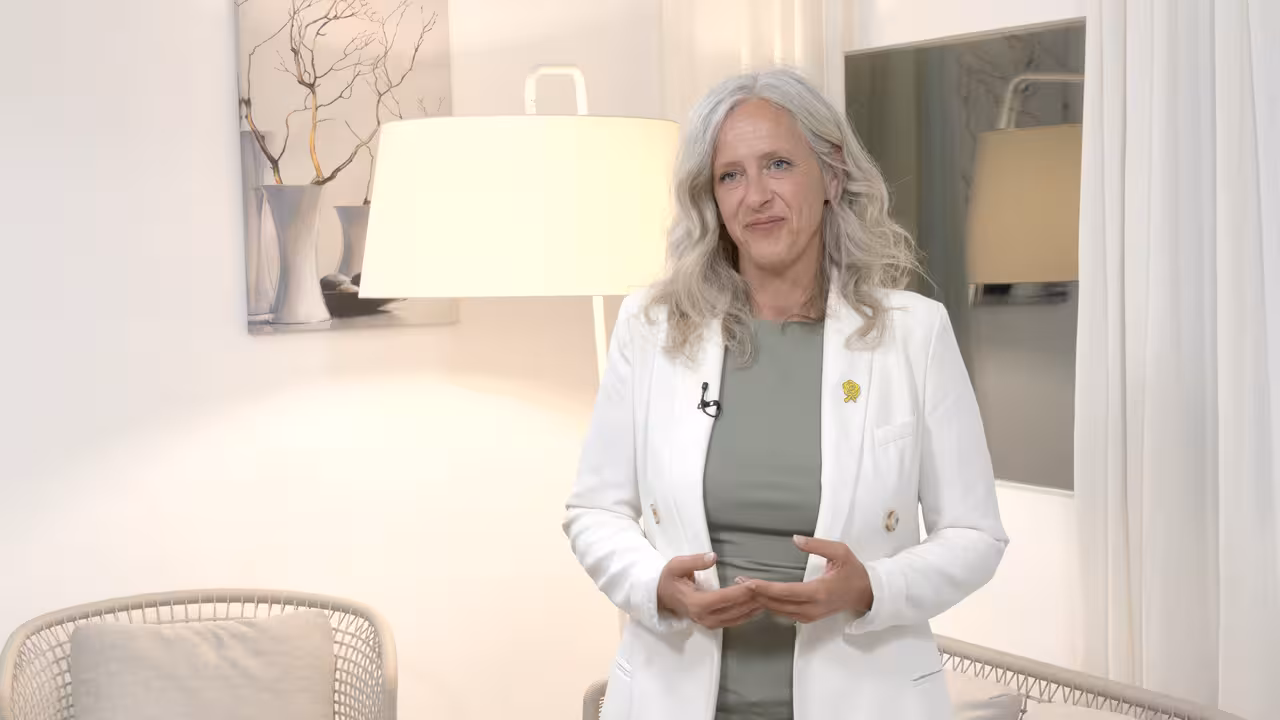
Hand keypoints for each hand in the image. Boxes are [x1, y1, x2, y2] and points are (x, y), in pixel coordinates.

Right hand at [657, 552, 762, 628]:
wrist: (661, 596)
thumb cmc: (669, 579)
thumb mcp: (677, 565)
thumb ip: (695, 561)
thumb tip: (713, 556)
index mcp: (696, 604)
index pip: (723, 598)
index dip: (740, 592)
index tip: (754, 584)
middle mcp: (705, 617)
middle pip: (734, 610)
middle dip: (752, 599)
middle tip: (767, 588)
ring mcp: (709, 623)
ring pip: (737, 617)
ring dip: (753, 607)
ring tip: (768, 596)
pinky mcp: (714, 623)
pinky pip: (735, 620)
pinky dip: (748, 613)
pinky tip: (759, 605)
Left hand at [744, 536, 872, 623]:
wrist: (866, 593)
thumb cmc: (854, 572)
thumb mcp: (840, 552)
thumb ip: (817, 545)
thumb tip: (796, 539)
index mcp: (819, 592)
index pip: (785, 592)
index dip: (764, 588)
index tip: (748, 582)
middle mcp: (812, 607)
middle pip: (777, 604)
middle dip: (756, 594)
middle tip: (738, 582)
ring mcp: (810, 615)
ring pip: (779, 611)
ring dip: (761, 601)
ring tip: (744, 588)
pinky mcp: (809, 617)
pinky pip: (785, 613)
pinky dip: (770, 605)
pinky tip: (760, 597)